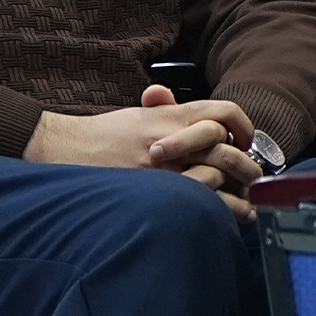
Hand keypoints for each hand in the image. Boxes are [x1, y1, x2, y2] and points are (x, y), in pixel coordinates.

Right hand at [29, 90, 255, 198]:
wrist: (62, 148)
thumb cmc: (102, 135)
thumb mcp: (137, 115)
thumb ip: (163, 109)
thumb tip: (168, 96)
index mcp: (171, 116)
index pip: (224, 112)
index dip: (244, 127)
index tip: (246, 143)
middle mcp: (171, 137)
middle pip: (226, 149)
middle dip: (246, 167)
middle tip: (254, 180)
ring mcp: (162, 166)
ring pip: (215, 179)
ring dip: (237, 195)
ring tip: (248, 206)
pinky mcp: (152, 188)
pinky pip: (195, 201)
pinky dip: (216, 211)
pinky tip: (225, 219)